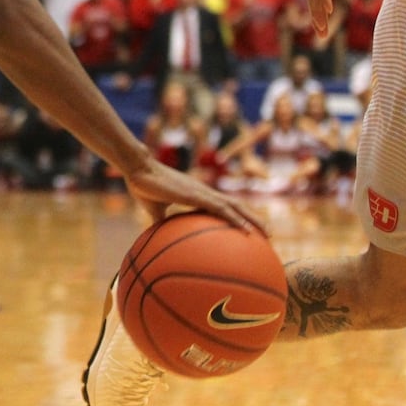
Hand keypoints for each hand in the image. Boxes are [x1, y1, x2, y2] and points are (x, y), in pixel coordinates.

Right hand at [122, 157, 262, 233]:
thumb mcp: (154, 209)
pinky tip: (248, 233)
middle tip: (267, 234)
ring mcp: (203, 192)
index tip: (248, 230)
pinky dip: (238, 220)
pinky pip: (223, 210)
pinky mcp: (198, 195)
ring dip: (254, 220)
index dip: (238, 216)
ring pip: (236, 207)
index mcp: (197, 194)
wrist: (138, 170)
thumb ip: (160, 221)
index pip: (223, 206)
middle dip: (254, 219)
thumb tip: (157, 236)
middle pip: (237, 205)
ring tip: (267, 234)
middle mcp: (205, 192)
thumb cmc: (143, 186)